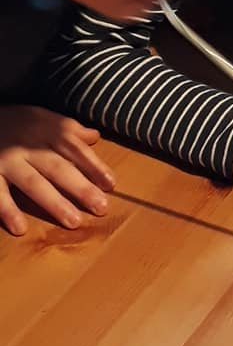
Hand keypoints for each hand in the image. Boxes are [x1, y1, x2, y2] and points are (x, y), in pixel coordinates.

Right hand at [0, 106, 114, 236]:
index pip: (75, 149)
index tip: (111, 184)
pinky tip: (21, 228)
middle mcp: (29, 145)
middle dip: (81, 188)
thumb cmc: (14, 122)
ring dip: (55, 203)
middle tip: (101, 207)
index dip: (94, 166)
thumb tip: (95, 136)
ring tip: (74, 222)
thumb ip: (68, 128)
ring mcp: (8, 160)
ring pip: (34, 183)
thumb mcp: (41, 117)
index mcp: (47, 131)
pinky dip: (8, 211)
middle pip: (59, 168)